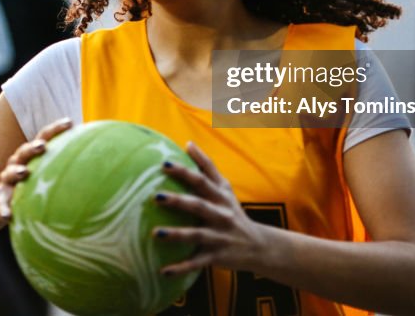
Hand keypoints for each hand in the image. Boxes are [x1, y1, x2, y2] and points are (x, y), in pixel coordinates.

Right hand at [0, 117, 72, 219]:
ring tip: (24, 173)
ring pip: (8, 173)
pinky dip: (4, 209)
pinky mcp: (1, 199)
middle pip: (24, 151)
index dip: (55, 129)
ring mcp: (7, 181)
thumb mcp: (47, 175)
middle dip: (33, 147)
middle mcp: (18, 164)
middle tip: (42, 147)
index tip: (69, 122)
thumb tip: (104, 163)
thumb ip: (68, 168)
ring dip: (16, 172)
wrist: (2, 203)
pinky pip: (1, 204)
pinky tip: (8, 216)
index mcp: (32, 156)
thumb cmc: (33, 185)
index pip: (43, 138)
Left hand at [153, 141, 268, 275]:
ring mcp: (220, 236)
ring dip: (177, 234)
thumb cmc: (233, 212)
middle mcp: (221, 215)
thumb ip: (207, 167)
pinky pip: (197, 263)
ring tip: (155, 234)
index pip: (202, 180)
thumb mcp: (225, 189)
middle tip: (155, 196)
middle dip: (178, 201)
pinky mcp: (218, 257)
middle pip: (199, 205)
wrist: (259, 246)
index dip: (184, 171)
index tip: (164, 164)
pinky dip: (181, 267)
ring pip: (197, 235)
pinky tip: (163, 271)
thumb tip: (188, 143)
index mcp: (220, 196)